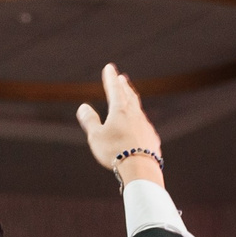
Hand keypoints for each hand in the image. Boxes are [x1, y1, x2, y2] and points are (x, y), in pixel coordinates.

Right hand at [75, 64, 161, 182]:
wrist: (141, 169)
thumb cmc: (115, 152)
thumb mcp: (96, 136)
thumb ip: (90, 120)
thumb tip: (83, 107)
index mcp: (120, 111)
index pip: (114, 89)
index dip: (110, 78)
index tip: (109, 67)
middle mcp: (135, 115)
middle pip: (129, 96)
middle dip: (124, 86)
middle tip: (122, 78)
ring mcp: (146, 126)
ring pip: (138, 109)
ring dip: (133, 100)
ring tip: (131, 97)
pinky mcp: (152, 138)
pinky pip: (145, 124)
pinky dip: (140, 119)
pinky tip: (141, 123)